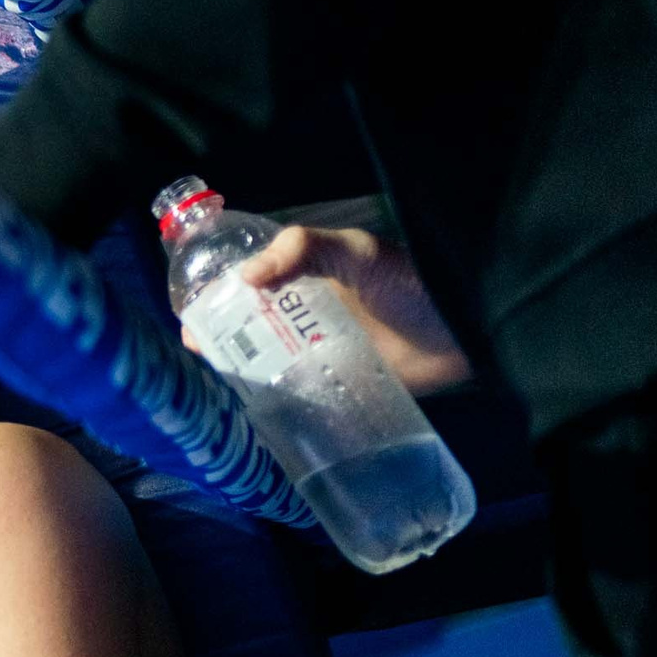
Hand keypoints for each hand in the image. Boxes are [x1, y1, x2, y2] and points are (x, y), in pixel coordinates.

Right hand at [184, 225, 471, 394]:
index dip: (215, 295)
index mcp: (306, 277)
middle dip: (218, 335)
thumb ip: (304, 250)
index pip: (248, 282)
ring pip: (264, 361)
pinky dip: (271, 399)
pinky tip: (249, 406)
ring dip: (238, 369)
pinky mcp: (335, 385)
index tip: (189, 314)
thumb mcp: (358, 252)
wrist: (467, 332)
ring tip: (214, 379)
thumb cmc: (413, 282)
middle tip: (198, 351)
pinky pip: (294, 392)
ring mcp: (319, 352)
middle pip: (248, 325)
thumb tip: (244, 278)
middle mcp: (306, 314)